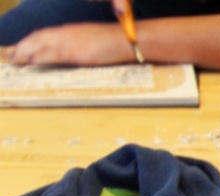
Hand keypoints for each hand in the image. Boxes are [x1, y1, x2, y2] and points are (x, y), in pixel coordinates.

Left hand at [5, 23, 135, 65]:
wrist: (128, 41)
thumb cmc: (115, 42)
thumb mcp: (93, 41)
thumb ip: (79, 45)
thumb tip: (70, 53)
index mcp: (70, 30)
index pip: (45, 35)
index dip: (31, 41)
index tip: (21, 48)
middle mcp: (66, 33)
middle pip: (38, 38)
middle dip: (22, 47)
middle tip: (10, 55)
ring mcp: (69, 42)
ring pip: (40, 45)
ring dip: (24, 52)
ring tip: (14, 60)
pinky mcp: (74, 52)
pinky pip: (51, 55)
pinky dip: (38, 58)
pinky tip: (29, 62)